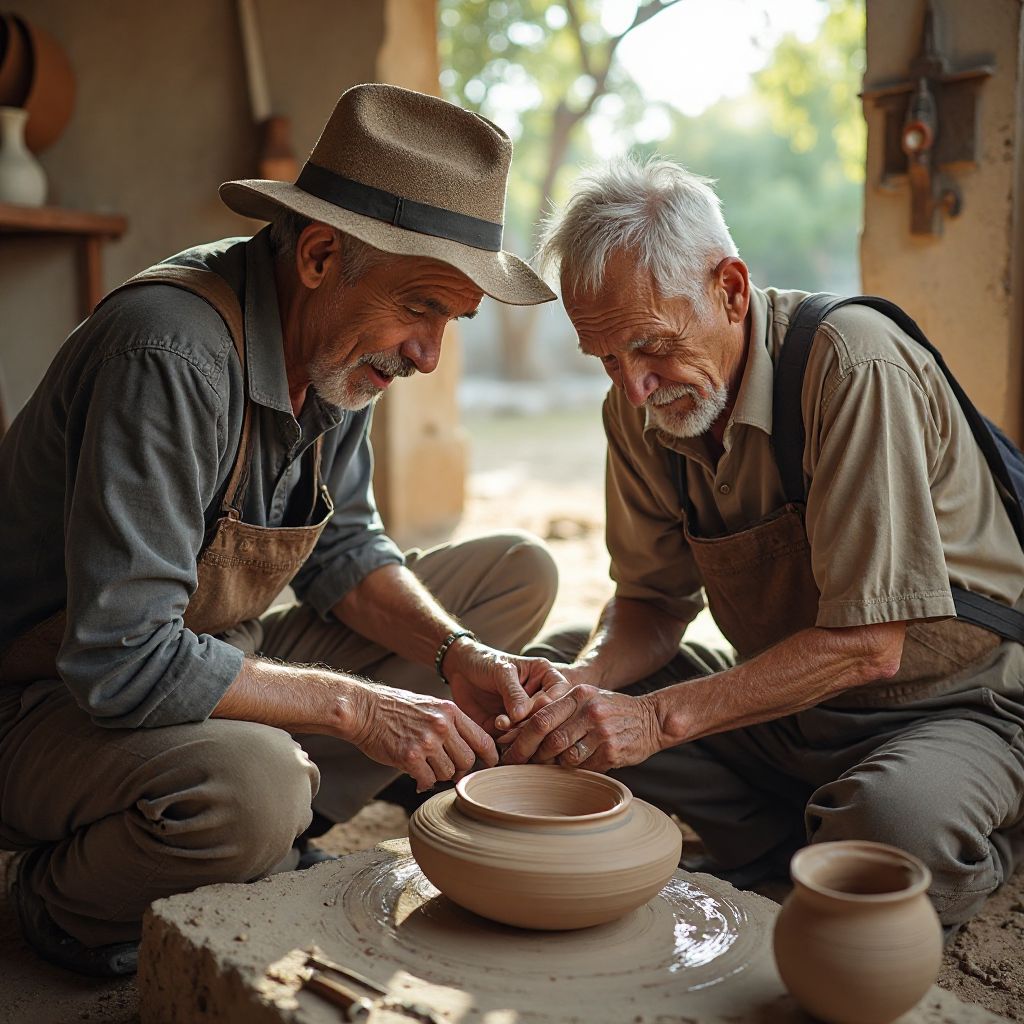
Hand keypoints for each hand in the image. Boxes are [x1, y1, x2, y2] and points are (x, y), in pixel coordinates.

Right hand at [351, 683, 497, 791]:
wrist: (364, 710)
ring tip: (425, 766)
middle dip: (459, 769)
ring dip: (438, 775)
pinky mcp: (410, 757)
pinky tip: (415, 775)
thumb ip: (450, 726)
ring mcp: (426, 741)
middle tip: (446, 769)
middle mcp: (442, 725)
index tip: (489, 765)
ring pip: (448, 772)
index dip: (489, 757)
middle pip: (467, 760)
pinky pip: (428, 780)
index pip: (482, 739)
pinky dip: (423, 781)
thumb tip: (468, 756)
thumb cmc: (395, 709)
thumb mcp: (429, 707)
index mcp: (450, 711)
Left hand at [443, 642, 571, 733]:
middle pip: (549, 718)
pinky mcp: (513, 729)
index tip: (527, 711)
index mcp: (547, 677)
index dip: (547, 708)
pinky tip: (496, 726)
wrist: (459, 670)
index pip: (560, 696)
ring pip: (535, 733)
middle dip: (531, 724)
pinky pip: (518, 740)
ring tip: (500, 723)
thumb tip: (523, 716)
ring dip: (518, 733)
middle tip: (511, 722)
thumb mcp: (501, 671)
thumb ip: (513, 692)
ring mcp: (528, 715)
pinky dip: (509, 739)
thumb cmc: (485, 662)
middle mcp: (542, 697)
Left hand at [498, 684, 663, 772]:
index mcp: (579, 694)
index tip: (505, 747)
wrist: (652, 719)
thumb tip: (517, 730)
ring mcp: (602, 732)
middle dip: (527, 754)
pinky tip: (566, 770)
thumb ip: (558, 709)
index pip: (540, 716)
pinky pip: (582, 767)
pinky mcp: (611, 752)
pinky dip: (571, 771)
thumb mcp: (586, 698)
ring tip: (540, 768)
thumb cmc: (610, 710)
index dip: (519, 735)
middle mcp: (589, 710)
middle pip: (548, 738)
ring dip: (549, 765)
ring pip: (563, 757)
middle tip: (514, 764)